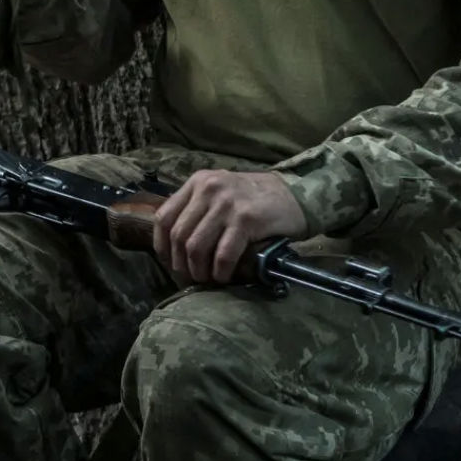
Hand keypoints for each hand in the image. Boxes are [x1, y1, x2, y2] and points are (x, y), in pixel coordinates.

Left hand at [153, 169, 307, 283]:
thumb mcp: (220, 193)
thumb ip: (198, 209)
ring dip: (198, 270)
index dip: (162, 245)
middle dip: (181, 263)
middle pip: (179, 235)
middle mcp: (209, 189)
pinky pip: (223, 254)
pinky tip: (223, 277)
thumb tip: (174, 244)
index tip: (169, 262)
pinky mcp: (246, 220)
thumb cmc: (255, 199)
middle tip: (190, 277)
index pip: (164, 217)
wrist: (298, 194)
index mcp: (198, 182)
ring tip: (206, 279)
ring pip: (196, 246)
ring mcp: (227, 204)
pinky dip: (220, 271)